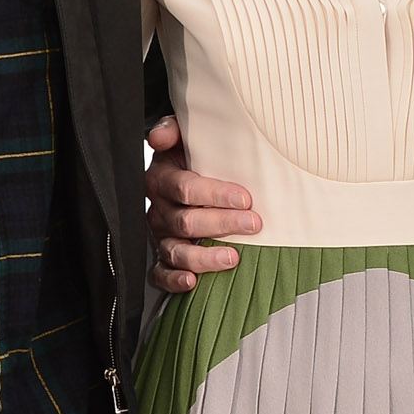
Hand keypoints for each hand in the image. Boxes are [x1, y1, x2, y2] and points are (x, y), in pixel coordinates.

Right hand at [143, 116, 259, 294]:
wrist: (180, 174)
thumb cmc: (191, 157)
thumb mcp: (185, 137)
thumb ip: (173, 130)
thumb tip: (160, 135)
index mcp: (162, 179)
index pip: (185, 187)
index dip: (214, 194)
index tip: (245, 198)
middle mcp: (159, 209)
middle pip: (185, 221)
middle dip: (222, 223)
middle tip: (254, 224)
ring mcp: (160, 235)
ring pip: (175, 250)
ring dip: (204, 257)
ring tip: (232, 258)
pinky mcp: (162, 257)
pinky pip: (160, 273)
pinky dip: (173, 280)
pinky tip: (192, 283)